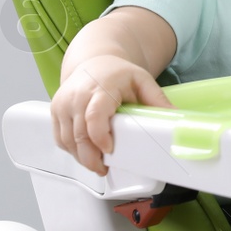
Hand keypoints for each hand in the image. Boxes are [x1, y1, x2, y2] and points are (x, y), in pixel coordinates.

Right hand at [50, 55, 173, 175]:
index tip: (109, 150)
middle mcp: (77, 96)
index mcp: (100, 88)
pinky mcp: (55, 111)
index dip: (100, 136)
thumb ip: (157, 99)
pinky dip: (72, 150)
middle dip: (90, 157)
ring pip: (67, 140)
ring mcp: (62, 104)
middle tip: (103, 168)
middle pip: (79, 134)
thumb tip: (176, 117)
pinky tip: (85, 154)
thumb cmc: (117, 73)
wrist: (93, 61)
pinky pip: (60, 138)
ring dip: (81, 157)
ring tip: (97, 165)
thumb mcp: (142, 80)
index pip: (94, 116)